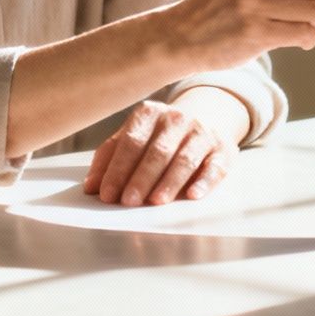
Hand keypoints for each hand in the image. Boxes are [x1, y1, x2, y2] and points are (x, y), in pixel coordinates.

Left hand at [84, 98, 235, 205]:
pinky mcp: (223, 149)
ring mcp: (201, 132)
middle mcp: (177, 118)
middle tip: (128, 202)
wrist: (205, 122)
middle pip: (157, 151)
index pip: (131, 142)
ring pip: (184, 159)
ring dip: (169, 182)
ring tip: (155, 202)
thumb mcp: (134, 138)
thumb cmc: (159, 137)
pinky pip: (214, 166)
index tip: (107, 194)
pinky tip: (193, 195)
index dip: (118, 169)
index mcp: (149, 113)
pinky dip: (204, 181)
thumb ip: (110, 158)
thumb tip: (91, 186)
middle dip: (141, 178)